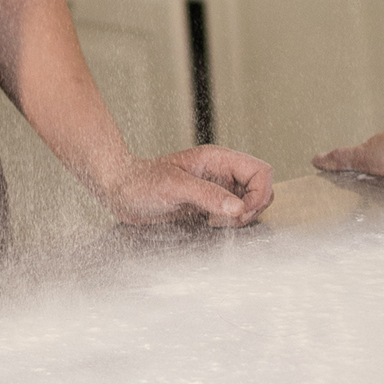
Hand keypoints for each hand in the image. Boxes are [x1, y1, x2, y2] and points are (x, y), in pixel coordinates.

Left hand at [104, 145, 273, 227]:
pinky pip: (235, 212)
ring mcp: (217, 188)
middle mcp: (221, 172)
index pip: (260, 171)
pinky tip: (211, 224)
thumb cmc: (141, 182)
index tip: (242, 211)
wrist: (122, 192)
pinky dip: (232, 222)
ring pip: (251, 202)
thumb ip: (207, 195)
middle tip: (230, 220)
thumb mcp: (174, 186)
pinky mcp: (210, 203)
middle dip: (254, 207)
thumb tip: (239, 207)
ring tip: (217, 222)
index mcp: (218, 159)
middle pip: (261, 187)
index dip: (260, 193)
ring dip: (243, 216)